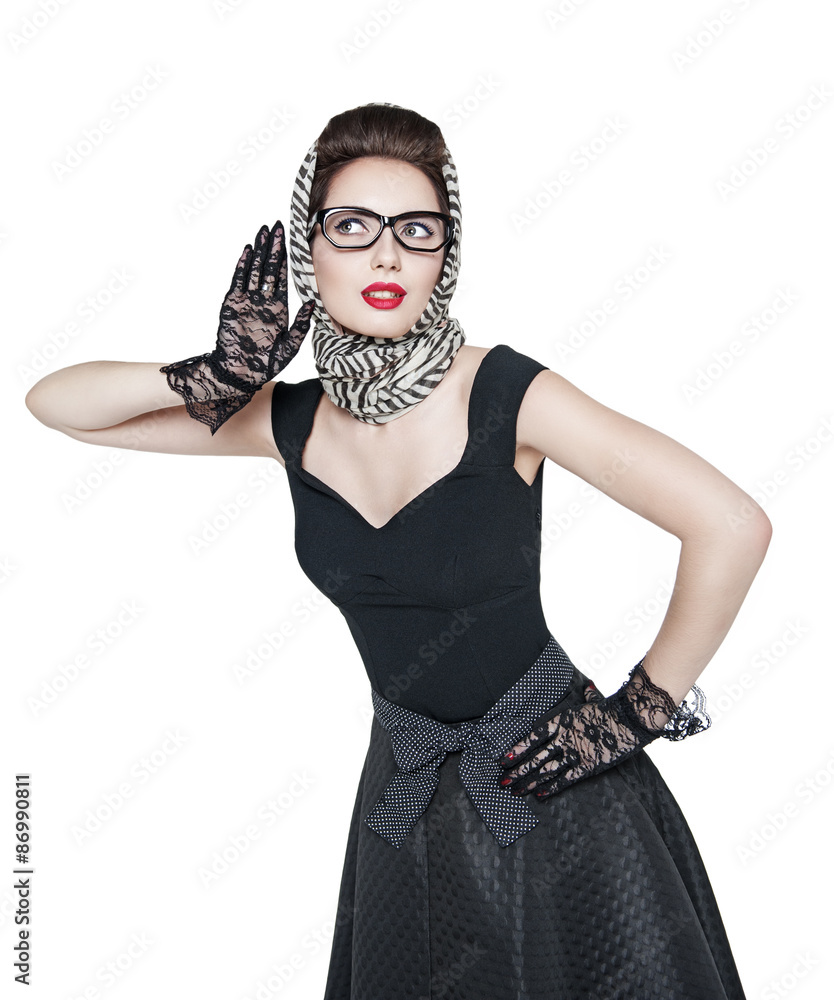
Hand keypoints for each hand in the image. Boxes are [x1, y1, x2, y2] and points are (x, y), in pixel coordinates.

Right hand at [160, 220, 314, 432]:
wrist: (240, 374)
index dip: (287, 259)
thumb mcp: (289, 347)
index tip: (292, 239)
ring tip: (263, 231)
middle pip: (269, 267)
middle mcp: (263, 301)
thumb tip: (314, 303)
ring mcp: (247, 300)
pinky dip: (243, 266)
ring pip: (254, 269)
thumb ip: (301, 326)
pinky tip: (249, 251)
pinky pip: (239, 281)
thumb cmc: (264, 365)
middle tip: (278, 225)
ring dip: (259, 250)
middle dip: (274, 247)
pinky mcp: (233, 303)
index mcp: (277, 309)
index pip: (283, 278)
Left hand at [496, 660, 708, 800]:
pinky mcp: (588, 767)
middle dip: (517, 770)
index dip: (518, 748)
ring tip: (515, 790)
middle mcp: (564, 738)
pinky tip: (539, 795)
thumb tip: (587, 687)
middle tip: (502, 781)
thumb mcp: (594, 700)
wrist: (630, 719)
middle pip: (535, 757)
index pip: (533, 737)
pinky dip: (552, 788)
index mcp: (562, 720)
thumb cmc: (612, 708)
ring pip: (546, 771)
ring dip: (529, 782)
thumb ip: (586, 697)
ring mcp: (575, 753)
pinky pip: (566, 780)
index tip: (503, 758)